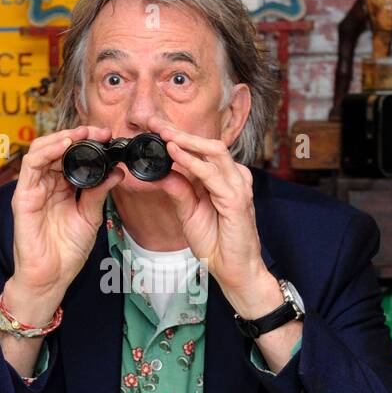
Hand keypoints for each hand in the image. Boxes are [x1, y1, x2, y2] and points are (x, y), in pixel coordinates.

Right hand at [2, 125, 121, 323]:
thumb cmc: (67, 251)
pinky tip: (65, 145)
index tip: (108, 137)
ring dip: (62, 137)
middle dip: (78, 135)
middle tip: (100, 131)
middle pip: (56, 148)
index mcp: (61, 188)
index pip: (70, 155)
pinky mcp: (22, 197)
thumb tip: (117, 172)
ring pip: (40, 151)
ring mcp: (32, 190)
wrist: (52, 278)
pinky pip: (30, 166)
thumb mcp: (89, 216)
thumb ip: (99, 192)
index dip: (87, 142)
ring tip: (83, 134)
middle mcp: (45, 185)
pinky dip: (47, 151)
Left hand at [151, 115, 274, 311]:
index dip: (178, 136)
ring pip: (214, 152)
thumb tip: (161, 171)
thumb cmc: (217, 243)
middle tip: (154, 122)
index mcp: (222, 179)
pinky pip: (212, 175)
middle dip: (181, 131)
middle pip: (209, 144)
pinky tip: (175, 154)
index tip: (153, 126)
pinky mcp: (237, 200)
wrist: (234, 270)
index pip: (201, 150)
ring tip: (163, 133)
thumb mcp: (189, 213)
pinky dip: (192, 163)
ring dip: (186, 141)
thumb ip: (178, 191)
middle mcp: (233, 178)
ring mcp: (237, 187)